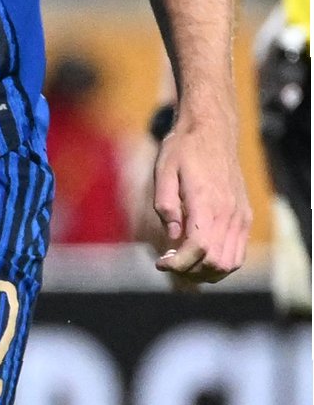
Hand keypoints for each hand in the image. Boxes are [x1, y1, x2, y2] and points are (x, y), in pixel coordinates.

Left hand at [150, 110, 251, 285]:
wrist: (212, 132)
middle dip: (190, 271)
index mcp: (206, 202)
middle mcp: (228, 213)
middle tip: (169, 264)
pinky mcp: (244, 216)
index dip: (179, 264)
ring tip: (184, 264)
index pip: (199, 249)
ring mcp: (240, 216)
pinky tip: (200, 255)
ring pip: (230, 263)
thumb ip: (166, 206)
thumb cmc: (183, 149)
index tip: (160, 264)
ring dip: (207, 272)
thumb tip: (173, 238)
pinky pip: (238, 252)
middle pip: (216, 263)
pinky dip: (220, 262)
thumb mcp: (164, 171)